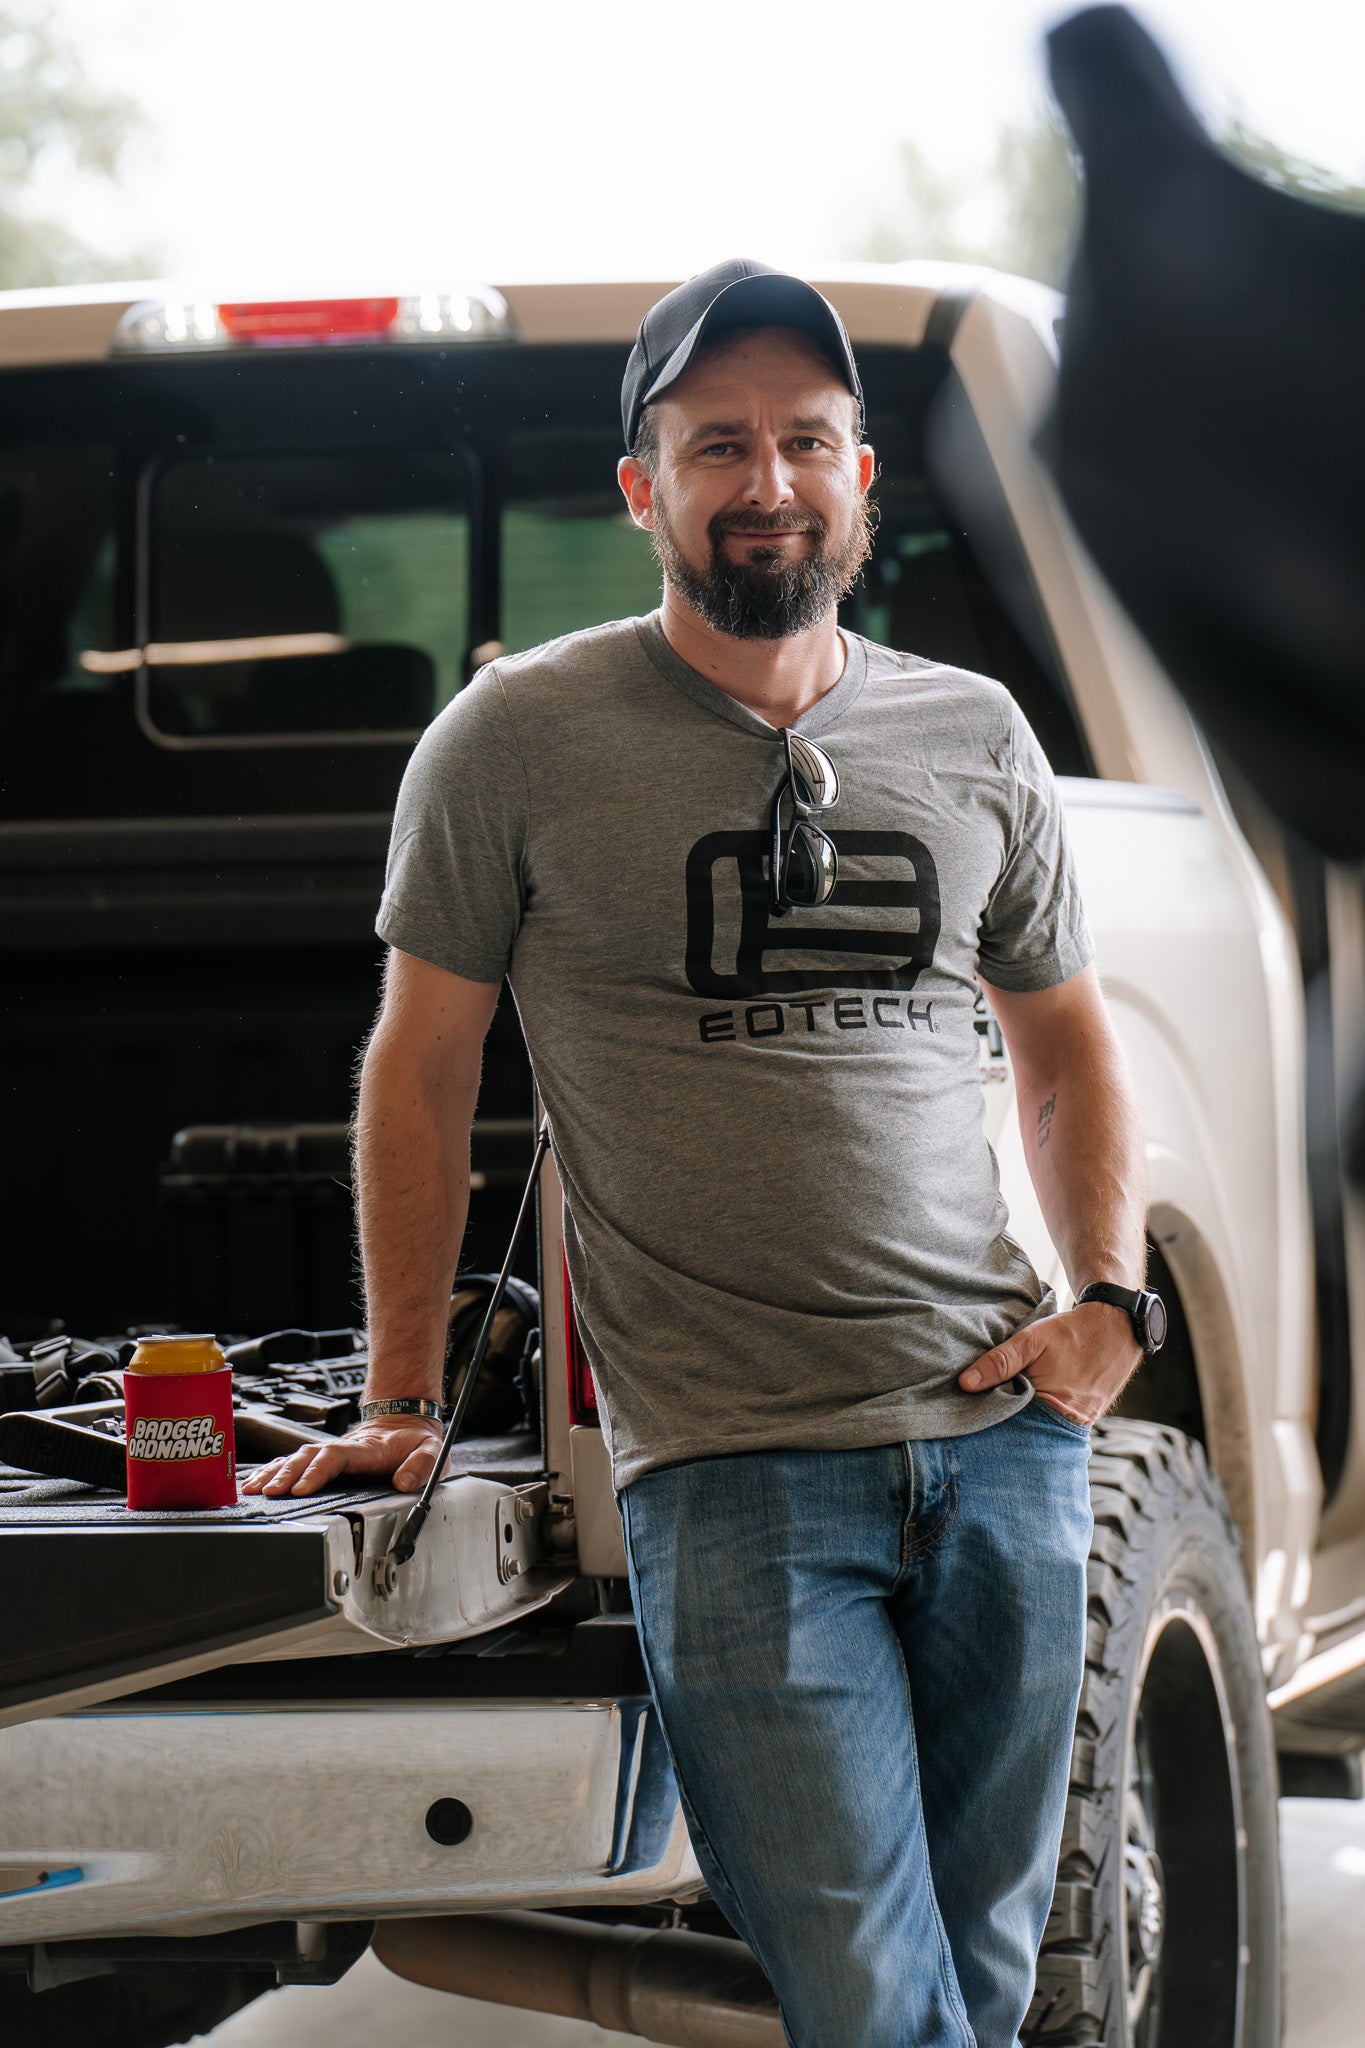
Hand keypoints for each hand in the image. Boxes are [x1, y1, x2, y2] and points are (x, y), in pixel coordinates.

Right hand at [240, 1415, 446, 1497]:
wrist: (406, 1422)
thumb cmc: (416, 1442)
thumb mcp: (432, 1451)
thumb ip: (423, 1465)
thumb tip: (405, 1481)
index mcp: (365, 1450)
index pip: (335, 1457)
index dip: (317, 1472)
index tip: (301, 1489)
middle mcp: (343, 1450)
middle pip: (307, 1457)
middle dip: (285, 1475)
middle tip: (268, 1493)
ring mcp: (330, 1454)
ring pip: (296, 1459)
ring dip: (273, 1473)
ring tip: (253, 1489)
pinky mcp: (323, 1461)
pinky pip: (293, 1464)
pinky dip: (272, 1471)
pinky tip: (254, 1483)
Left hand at [957, 1302, 1140, 1425]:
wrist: (1115, 1326)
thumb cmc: (1072, 1333)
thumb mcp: (1031, 1340)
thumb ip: (1000, 1362)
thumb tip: (965, 1384)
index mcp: (1054, 1409)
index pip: (1012, 1431)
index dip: (990, 1425)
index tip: (968, 1421)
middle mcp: (1069, 1425)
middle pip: (1026, 1434)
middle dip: (1004, 1428)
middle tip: (978, 1420)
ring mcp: (1080, 1424)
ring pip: (1041, 1429)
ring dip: (1022, 1421)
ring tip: (999, 1412)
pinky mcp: (1085, 1417)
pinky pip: (1056, 1423)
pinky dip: (1039, 1416)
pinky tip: (1025, 1406)